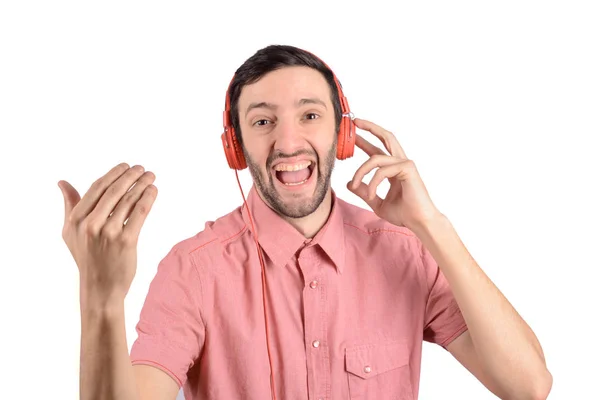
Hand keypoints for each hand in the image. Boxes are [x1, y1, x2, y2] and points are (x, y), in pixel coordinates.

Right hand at [58, 163, 156, 307]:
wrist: (100, 288)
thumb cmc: (87, 258)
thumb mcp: (71, 233)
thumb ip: (70, 205)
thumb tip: (62, 183)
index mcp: (76, 220)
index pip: (96, 188)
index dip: (113, 174)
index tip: (125, 166)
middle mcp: (90, 224)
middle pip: (114, 191)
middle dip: (130, 176)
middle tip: (142, 169)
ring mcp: (108, 232)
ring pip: (128, 200)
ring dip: (142, 184)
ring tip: (150, 177)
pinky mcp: (126, 241)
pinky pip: (139, 212)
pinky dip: (148, 198)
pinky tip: (153, 191)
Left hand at [347, 118, 441, 230]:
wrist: (419, 223)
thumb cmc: (404, 214)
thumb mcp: (377, 202)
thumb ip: (364, 192)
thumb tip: (349, 183)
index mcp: (394, 169)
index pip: (379, 150)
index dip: (366, 140)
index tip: (354, 134)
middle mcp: (401, 163)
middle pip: (386, 137)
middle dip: (370, 127)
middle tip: (355, 122)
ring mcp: (405, 164)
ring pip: (376, 158)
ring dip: (361, 171)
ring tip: (355, 183)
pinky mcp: (408, 169)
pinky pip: (382, 170)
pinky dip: (373, 182)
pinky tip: (372, 194)